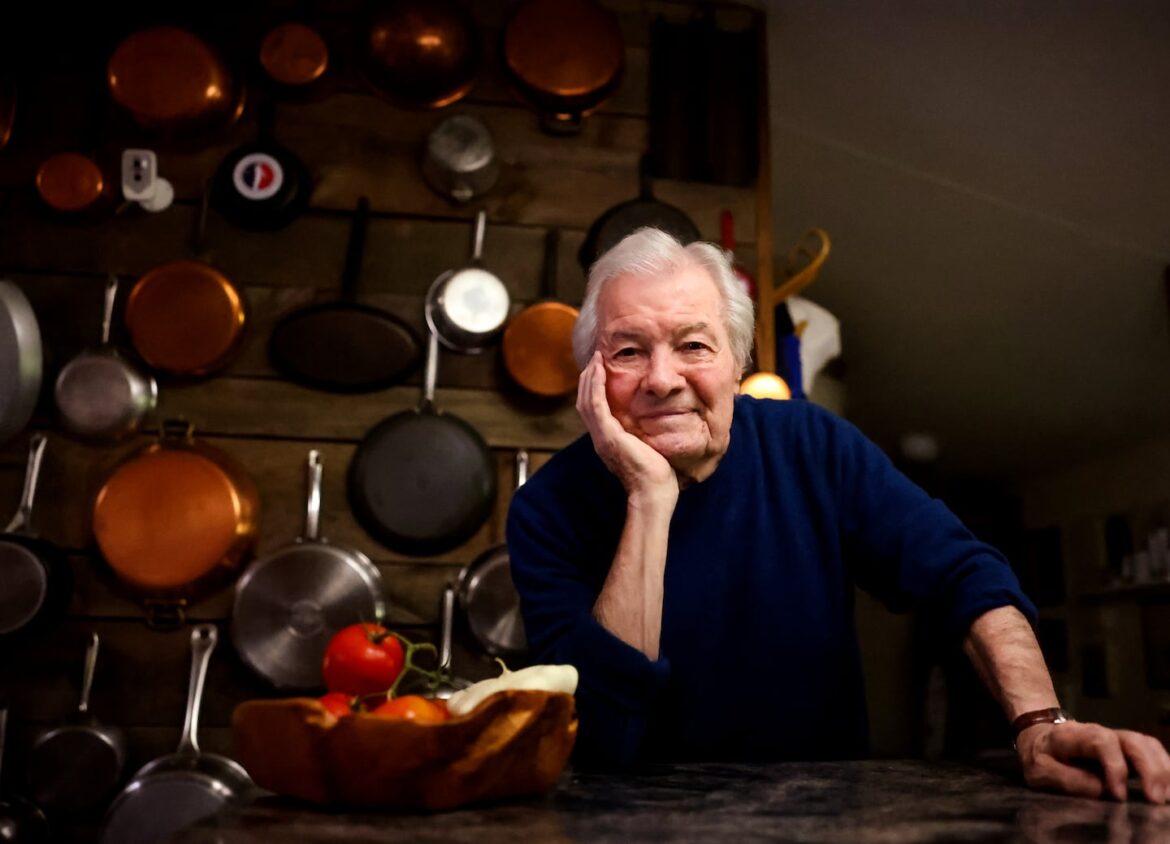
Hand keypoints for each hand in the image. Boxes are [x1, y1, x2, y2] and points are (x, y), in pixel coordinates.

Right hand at [576, 352, 676, 503]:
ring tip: (596, 359)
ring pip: (586, 400)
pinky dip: (595, 385)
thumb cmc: (658, 475)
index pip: (594, 409)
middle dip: (588, 379)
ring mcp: (601, 437)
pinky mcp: (608, 436)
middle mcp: (600, 438)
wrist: (655, 493)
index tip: (600, 370)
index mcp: (607, 441)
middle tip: (595, 359)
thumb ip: (645, 434)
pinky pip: (596, 404)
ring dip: (590, 377)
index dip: (594, 389)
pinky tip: (599, 370)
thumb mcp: (649, 447)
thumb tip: (657, 422)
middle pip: (585, 402)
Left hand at [1016, 720, 1169, 802]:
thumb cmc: (1041, 757)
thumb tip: (1101, 790)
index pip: (1101, 741)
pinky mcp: (1127, 750)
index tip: (1118, 795)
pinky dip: (1164, 767)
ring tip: (1165, 797)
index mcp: (1074, 735)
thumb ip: (1066, 779)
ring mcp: (1116, 739)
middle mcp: (1100, 732)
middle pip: (1132, 741)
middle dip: (1149, 769)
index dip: (1115, 766)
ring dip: (1162, 769)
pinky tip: (1167, 789)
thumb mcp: (1040, 770)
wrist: (1040, 738)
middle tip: (1155, 800)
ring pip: (1147, 744)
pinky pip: (1152, 751)